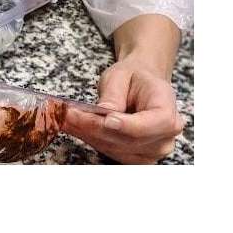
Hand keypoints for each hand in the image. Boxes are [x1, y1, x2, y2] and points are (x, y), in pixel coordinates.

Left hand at [62, 56, 184, 163]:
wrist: (140, 85)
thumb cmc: (133, 78)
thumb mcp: (121, 75)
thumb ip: (114, 93)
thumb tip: (105, 110)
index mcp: (167, 111)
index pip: (147, 125)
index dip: (126, 125)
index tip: (105, 119)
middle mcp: (164, 137)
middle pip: (127, 140)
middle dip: (94, 127)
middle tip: (68, 114)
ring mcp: (152, 151)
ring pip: (115, 149)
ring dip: (88, 135)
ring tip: (65, 118)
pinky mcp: (136, 157)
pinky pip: (111, 152)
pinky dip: (91, 139)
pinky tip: (74, 127)